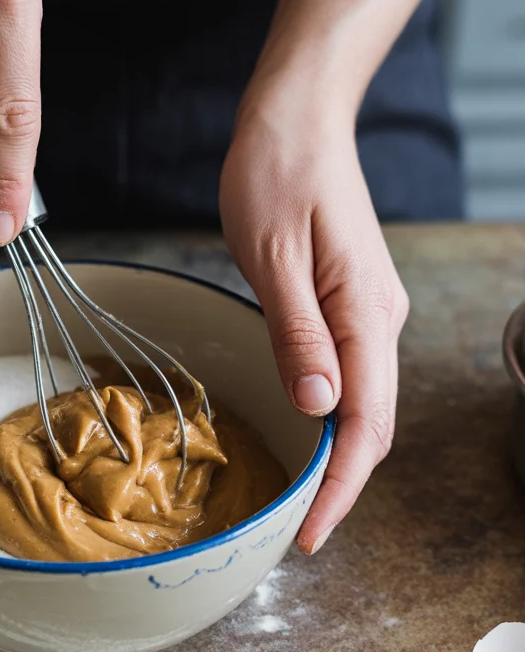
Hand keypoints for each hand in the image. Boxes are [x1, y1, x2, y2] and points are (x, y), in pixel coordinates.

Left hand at [219, 93, 408, 553]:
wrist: (297, 118)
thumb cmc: (277, 173)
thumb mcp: (273, 254)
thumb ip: (297, 334)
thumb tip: (320, 407)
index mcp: (364, 313)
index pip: (366, 423)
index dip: (341, 486)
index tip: (310, 533)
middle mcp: (378, 318)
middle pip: (372, 423)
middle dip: (340, 483)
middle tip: (298, 530)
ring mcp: (368, 311)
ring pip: (363, 403)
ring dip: (336, 455)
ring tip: (299, 499)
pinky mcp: (349, 302)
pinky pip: (349, 375)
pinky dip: (330, 417)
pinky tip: (305, 433)